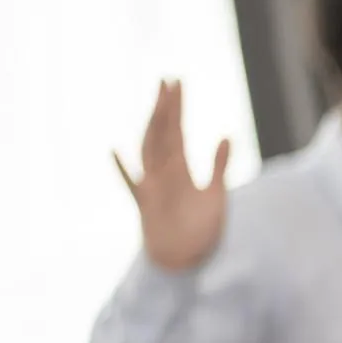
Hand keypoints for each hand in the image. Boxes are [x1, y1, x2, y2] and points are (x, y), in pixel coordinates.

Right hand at [115, 80, 230, 272]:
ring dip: (152, 128)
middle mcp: (163, 174)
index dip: (176, 107)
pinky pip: (132, 185)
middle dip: (165, 109)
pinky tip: (115, 151)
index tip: (177, 82)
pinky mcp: (146, 206)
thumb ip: (218, 166)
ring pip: (149, 151)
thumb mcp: (216, 195)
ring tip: (157, 105)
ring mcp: (152, 187)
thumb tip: (226, 135)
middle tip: (168, 81)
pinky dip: (123, 170)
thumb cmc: (198, 230)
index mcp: (179, 169)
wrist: (185, 262)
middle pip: (161, 134)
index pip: (176, 130)